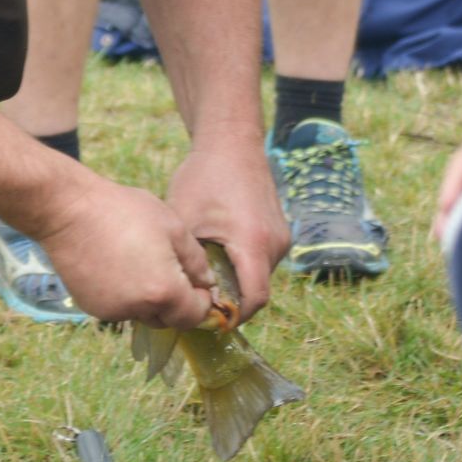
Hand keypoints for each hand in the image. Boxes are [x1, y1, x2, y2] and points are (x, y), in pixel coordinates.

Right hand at [32, 177, 218, 328]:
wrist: (68, 211)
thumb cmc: (123, 211)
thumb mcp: (172, 226)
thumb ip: (196, 260)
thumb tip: (206, 282)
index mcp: (164, 291)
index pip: (194, 315)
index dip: (201, 301)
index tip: (197, 282)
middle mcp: (138, 309)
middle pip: (168, 318)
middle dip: (175, 301)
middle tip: (168, 269)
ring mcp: (111, 310)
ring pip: (142, 313)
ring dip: (148, 298)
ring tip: (139, 262)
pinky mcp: (91, 307)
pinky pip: (119, 307)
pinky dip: (124, 295)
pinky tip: (117, 266)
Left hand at [166, 142, 287, 325]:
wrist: (232, 141)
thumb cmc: (204, 177)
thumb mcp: (186, 219)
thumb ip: (187, 260)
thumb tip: (179, 296)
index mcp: (253, 243)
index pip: (253, 300)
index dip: (231, 317)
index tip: (205, 320)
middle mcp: (275, 243)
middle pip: (256, 290)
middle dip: (229, 300)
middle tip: (197, 299)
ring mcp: (281, 236)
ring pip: (258, 275)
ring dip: (235, 280)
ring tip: (205, 273)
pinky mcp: (279, 230)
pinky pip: (261, 259)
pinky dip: (242, 265)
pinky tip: (217, 253)